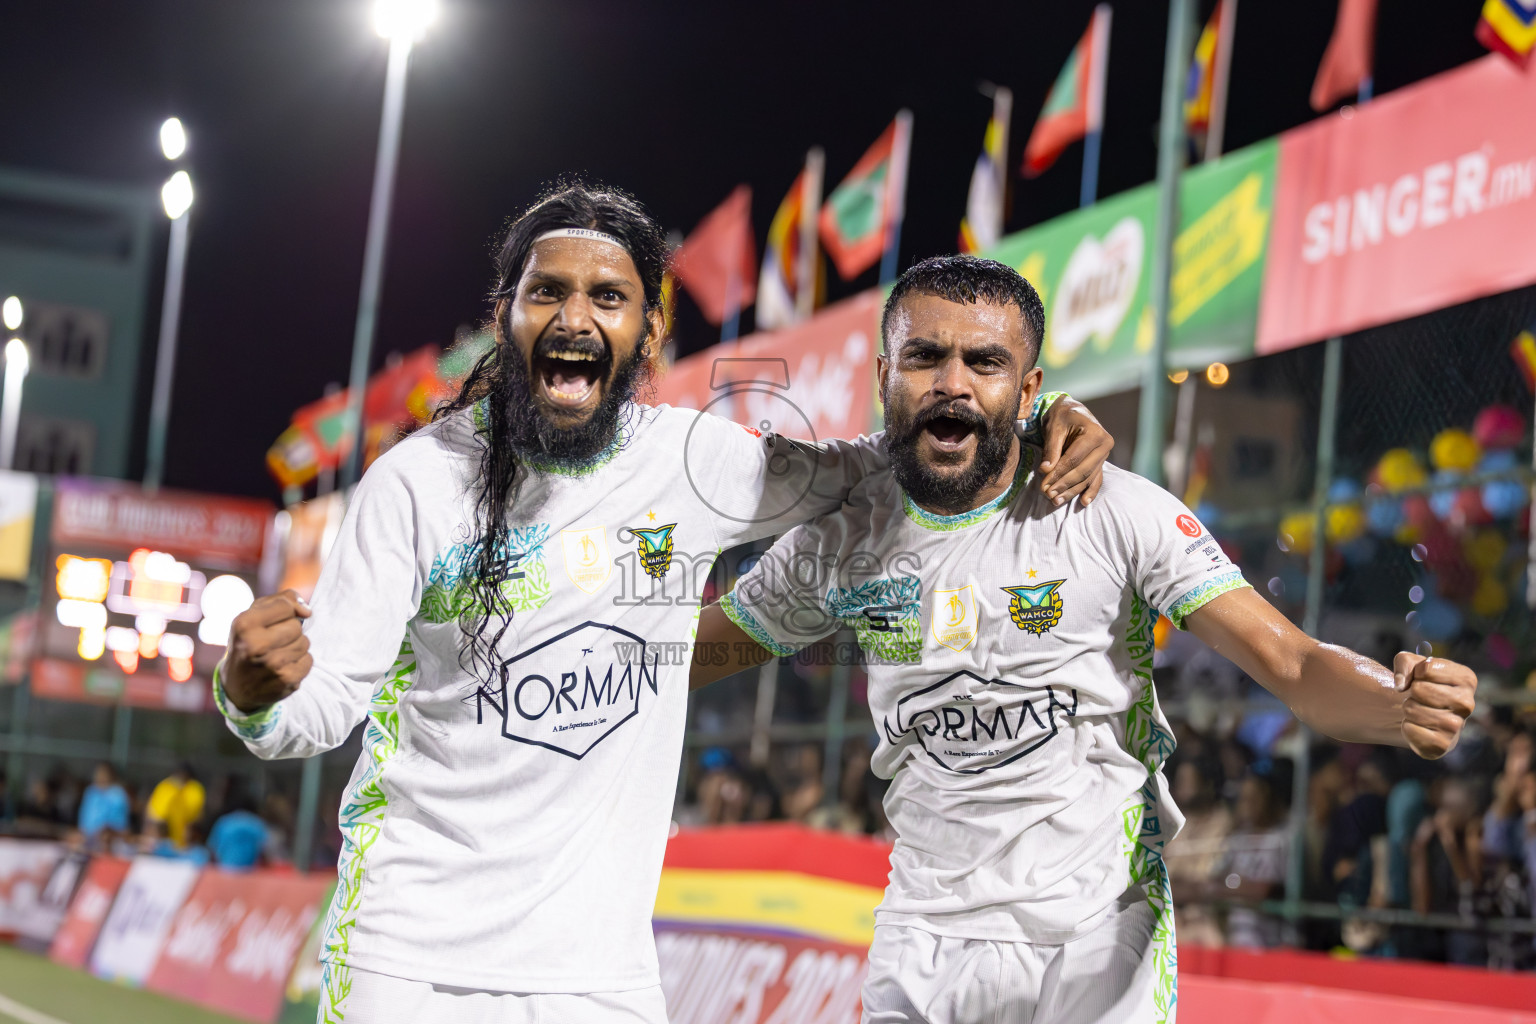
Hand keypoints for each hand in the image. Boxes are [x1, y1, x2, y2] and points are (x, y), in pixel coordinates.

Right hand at [223, 590, 312, 713]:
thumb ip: (282, 600)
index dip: (283, 613)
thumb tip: (307, 611)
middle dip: (289, 631)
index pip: (285, 606)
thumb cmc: (248, 642)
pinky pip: (309, 660)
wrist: (236, 686)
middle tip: (272, 642)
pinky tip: (282, 668)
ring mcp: (272, 665)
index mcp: (244, 625)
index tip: (271, 623)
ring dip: (295, 647)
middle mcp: (255, 645)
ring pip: (305, 643)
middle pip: (297, 626)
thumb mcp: (254, 615)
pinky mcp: (286, 680)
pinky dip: (299, 663)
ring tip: (276, 655)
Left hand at [1036, 395, 1112, 507]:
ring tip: (1057, 501)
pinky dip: (1090, 491)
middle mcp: (1104, 445)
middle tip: (1048, 495)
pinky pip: (1096, 479)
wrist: (1072, 410)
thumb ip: (1051, 448)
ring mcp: (1104, 455)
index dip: (1058, 473)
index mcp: (1095, 434)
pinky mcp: (1100, 462)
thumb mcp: (1055, 426)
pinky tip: (1083, 502)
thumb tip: (1045, 470)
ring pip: (1088, 478)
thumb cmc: (1062, 415)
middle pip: (1082, 471)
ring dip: (1072, 491)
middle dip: (1064, 484)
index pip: (1074, 459)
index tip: (1044, 484)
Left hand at [1394, 652, 1475, 759]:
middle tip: (1419, 698)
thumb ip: (1405, 662)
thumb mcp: (1411, 663)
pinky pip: (1410, 730)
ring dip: (1408, 709)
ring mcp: (1457, 726)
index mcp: (1466, 679)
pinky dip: (1407, 727)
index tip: (1421, 678)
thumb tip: (1400, 685)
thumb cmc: (1419, 683)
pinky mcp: (1443, 745)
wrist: (1420, 714)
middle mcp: (1467, 703)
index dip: (1416, 672)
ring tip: (1418, 711)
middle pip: (1419, 689)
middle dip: (1411, 692)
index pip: (1427, 668)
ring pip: (1413, 710)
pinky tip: (1418, 726)